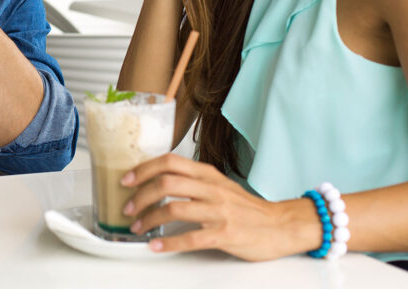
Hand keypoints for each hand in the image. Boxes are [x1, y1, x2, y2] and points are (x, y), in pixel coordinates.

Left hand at [122, 153, 313, 260]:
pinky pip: (191, 237)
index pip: (169, 162)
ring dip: (149, 218)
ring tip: (138, 227)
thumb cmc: (246, 208)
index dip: (143, 169)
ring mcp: (218, 211)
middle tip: (128, 207)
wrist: (281, 225)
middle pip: (166, 183)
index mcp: (207, 173)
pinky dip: (169, 242)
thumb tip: (159, 181)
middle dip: (140, 195)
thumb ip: (193, 181)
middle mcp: (211, 188)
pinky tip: (156, 246)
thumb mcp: (219, 185)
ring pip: (174, 209)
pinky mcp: (225, 234)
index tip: (126, 180)